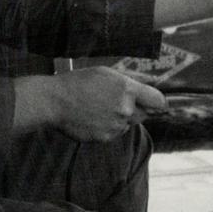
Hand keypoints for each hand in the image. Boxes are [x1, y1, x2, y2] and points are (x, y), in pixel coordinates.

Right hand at [15, 68, 166, 142]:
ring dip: (118, 119)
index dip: (160, 102)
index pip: (158, 101)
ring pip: (126, 124)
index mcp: (127, 90)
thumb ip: (129, 83)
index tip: (159, 104)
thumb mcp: (104, 74)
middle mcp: (125, 109)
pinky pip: (113, 133)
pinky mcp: (105, 137)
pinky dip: (105, 127)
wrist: (53, 101)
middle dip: (135, 109)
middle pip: (144, 114)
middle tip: (114, 103)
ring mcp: (115, 125)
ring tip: (96, 108)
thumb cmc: (76, 83)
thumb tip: (148, 89)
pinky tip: (90, 117)